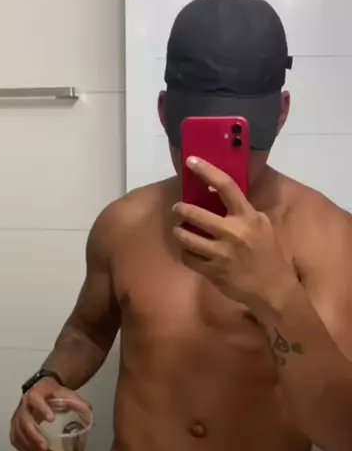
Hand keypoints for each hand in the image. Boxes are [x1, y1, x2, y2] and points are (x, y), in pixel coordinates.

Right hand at [10, 377, 91, 450]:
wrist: (42, 389)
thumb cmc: (55, 393)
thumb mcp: (67, 394)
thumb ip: (79, 404)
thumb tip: (89, 417)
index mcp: (36, 394)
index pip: (35, 399)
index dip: (42, 409)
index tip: (51, 419)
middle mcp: (24, 405)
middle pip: (24, 420)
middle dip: (33, 435)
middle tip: (45, 447)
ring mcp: (18, 416)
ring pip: (18, 432)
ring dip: (28, 446)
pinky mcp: (16, 425)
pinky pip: (15, 438)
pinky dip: (22, 450)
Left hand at [173, 157, 296, 313]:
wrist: (272, 289)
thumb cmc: (269, 255)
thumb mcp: (263, 226)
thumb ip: (244, 212)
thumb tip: (222, 197)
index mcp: (247, 217)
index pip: (225, 186)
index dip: (206, 171)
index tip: (190, 161)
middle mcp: (233, 232)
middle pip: (196, 213)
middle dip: (181, 209)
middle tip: (178, 208)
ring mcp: (221, 253)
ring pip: (186, 237)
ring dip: (179, 231)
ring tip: (179, 230)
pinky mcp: (212, 271)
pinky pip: (188, 257)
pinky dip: (186, 253)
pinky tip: (188, 251)